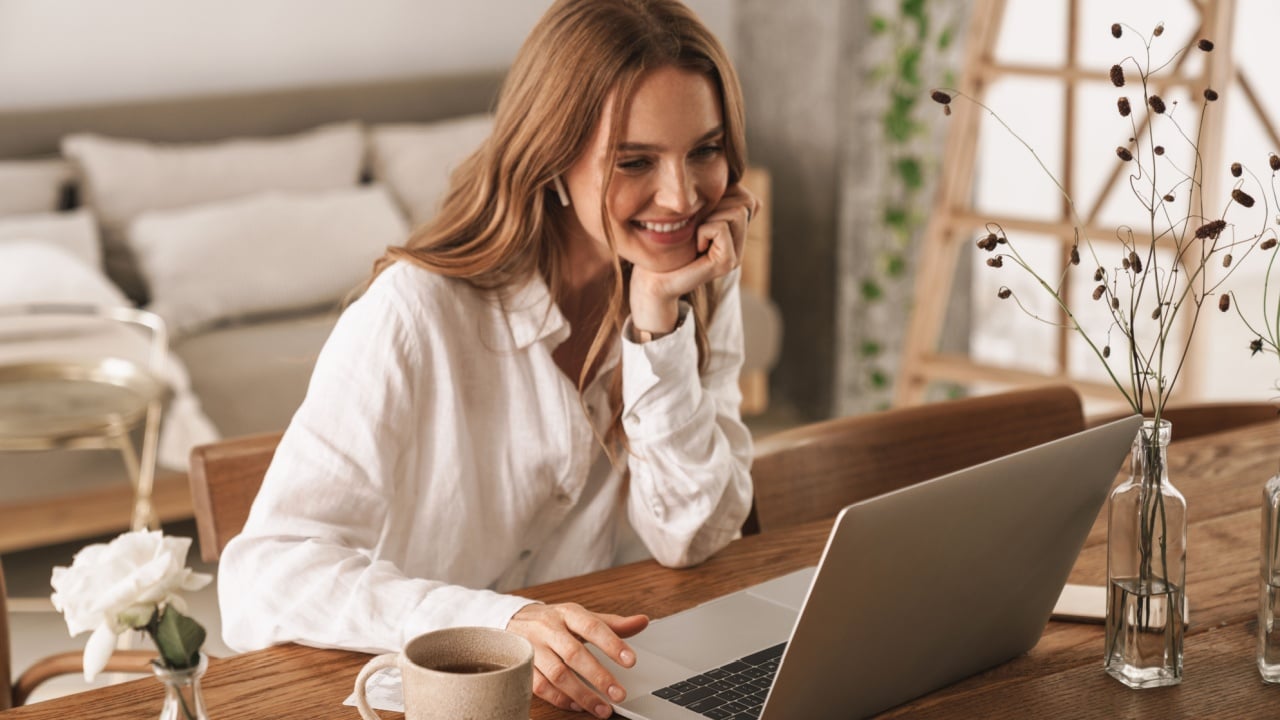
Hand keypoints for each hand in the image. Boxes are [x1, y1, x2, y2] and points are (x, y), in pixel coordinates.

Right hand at [506, 603, 649, 717]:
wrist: (513, 619)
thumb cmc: (555, 621)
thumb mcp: (581, 616)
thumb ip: (612, 624)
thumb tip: (643, 621)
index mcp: (568, 613)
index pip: (592, 626)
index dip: (612, 643)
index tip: (630, 661)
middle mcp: (549, 629)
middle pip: (574, 654)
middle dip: (598, 676)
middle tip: (619, 694)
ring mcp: (533, 647)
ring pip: (557, 674)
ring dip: (582, 694)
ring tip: (603, 708)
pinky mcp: (522, 665)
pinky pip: (540, 686)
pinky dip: (560, 698)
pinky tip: (578, 706)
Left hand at [630, 183, 760, 333]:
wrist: (652, 276)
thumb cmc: (666, 241)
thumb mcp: (693, 211)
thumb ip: (713, 197)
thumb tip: (730, 176)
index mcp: (735, 231)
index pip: (747, 197)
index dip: (722, 195)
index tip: (700, 214)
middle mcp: (740, 244)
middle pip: (745, 201)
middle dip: (715, 205)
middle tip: (696, 225)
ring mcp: (736, 255)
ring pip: (737, 212)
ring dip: (709, 217)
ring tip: (696, 235)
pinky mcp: (727, 263)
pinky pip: (721, 228)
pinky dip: (703, 231)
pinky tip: (695, 245)